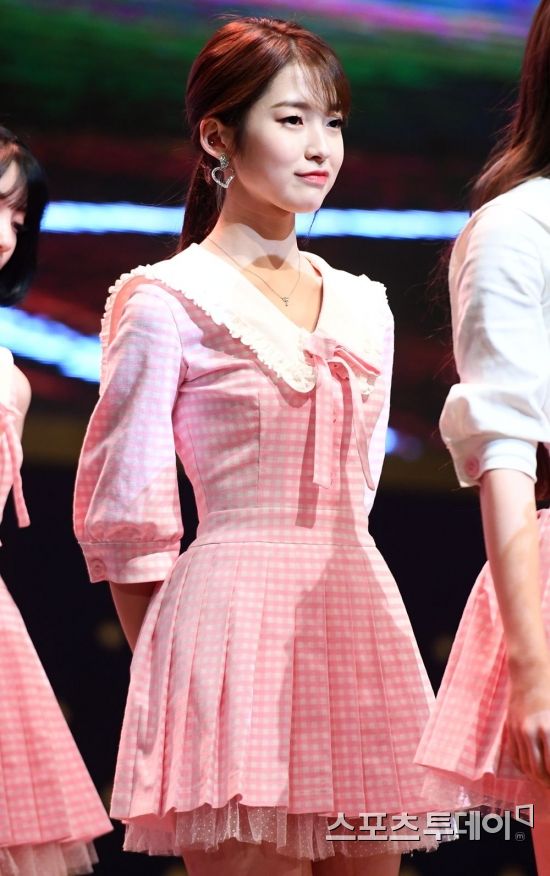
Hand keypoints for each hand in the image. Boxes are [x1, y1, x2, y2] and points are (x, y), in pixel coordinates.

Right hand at [507, 669, 549, 787]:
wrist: (529, 672)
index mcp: (547, 729)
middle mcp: (530, 732)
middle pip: (538, 771)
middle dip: (548, 782)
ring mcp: (518, 731)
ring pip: (525, 766)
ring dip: (536, 778)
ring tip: (545, 780)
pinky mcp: (510, 728)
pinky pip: (515, 756)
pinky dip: (523, 767)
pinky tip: (532, 770)